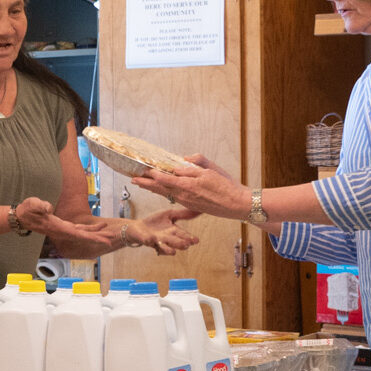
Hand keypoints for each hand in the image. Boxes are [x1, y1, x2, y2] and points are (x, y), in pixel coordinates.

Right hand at [14, 197, 119, 251]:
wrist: (22, 217)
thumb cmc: (27, 210)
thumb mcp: (32, 205)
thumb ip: (40, 205)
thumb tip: (47, 208)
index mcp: (59, 227)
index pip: (79, 234)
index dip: (92, 237)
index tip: (104, 241)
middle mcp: (64, 231)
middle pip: (84, 236)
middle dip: (99, 237)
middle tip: (113, 238)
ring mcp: (64, 229)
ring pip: (84, 233)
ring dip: (97, 233)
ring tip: (110, 232)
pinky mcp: (64, 226)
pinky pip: (80, 229)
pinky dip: (90, 228)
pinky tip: (98, 227)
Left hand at [126, 205, 201, 254]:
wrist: (138, 227)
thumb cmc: (155, 222)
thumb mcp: (170, 214)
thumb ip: (183, 213)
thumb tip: (199, 209)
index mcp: (174, 231)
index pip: (183, 235)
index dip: (190, 238)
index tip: (196, 240)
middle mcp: (167, 238)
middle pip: (176, 242)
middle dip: (181, 244)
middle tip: (187, 244)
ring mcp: (157, 241)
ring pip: (165, 247)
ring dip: (168, 249)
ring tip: (173, 251)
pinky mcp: (146, 240)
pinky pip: (148, 241)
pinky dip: (149, 241)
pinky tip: (151, 239)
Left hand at [131, 154, 250, 220]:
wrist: (237, 204)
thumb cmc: (226, 185)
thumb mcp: (210, 170)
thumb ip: (193, 165)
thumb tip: (180, 163)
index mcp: (187, 186)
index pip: (164, 179)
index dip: (152, 175)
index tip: (142, 171)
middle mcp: (184, 196)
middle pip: (160, 189)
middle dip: (146, 184)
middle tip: (133, 180)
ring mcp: (187, 202)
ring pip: (166, 194)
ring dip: (153, 189)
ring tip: (142, 184)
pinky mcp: (192, 206)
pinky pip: (174, 198)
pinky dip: (165, 193)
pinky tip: (161, 190)